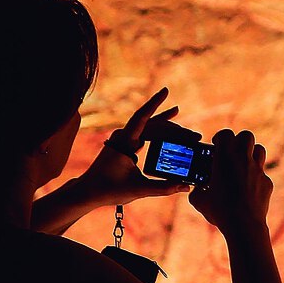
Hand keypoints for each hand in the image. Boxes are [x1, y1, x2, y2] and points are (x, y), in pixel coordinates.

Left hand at [72, 88, 190, 208]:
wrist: (88, 192)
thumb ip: (164, 187)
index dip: (155, 103)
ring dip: (168, 132)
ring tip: (189, 135)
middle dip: (174, 128)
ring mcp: (123, 140)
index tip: (166, 90)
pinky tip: (171, 137)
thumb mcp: (140, 189)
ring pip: (149, 130)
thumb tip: (185, 186)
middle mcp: (122, 137)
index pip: (142, 117)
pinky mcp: (124, 146)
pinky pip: (144, 136)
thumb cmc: (108, 190)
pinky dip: (159, 137)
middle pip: (152, 125)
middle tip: (195, 136)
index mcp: (123, 142)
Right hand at [189, 128, 273, 236]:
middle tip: (232, 152)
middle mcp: (243, 160)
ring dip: (251, 154)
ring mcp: (257, 170)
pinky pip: (262, 174)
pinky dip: (256, 178)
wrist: (244, 225)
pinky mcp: (267, 182)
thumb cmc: (219, 211)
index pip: (226, 134)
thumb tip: (197, 190)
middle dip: (239, 140)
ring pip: (259, 150)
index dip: (221, 137)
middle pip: (246, 136)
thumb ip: (197, 191)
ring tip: (242, 165)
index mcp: (224, 158)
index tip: (217, 146)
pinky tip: (248, 189)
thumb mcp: (199, 201)